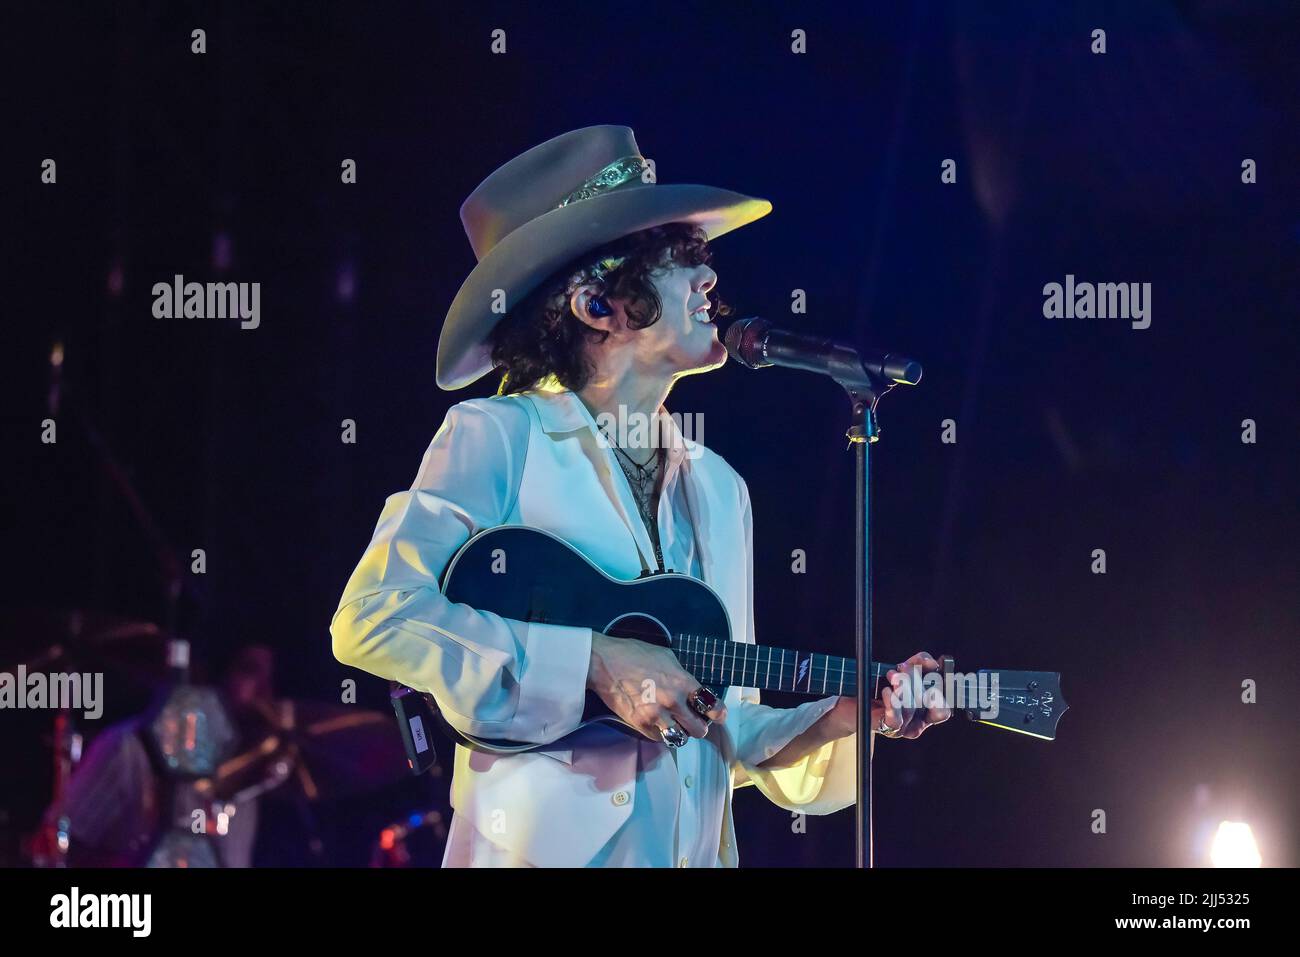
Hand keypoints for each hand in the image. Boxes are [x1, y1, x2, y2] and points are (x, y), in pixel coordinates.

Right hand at [586, 633, 727, 741]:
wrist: (604, 663)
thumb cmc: (634, 654)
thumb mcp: (667, 656)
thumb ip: (682, 675)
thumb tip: (692, 688)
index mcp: (682, 681)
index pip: (711, 705)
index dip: (718, 713)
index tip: (719, 716)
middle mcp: (672, 701)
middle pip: (699, 729)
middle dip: (699, 726)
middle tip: (694, 721)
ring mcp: (655, 715)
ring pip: (680, 738)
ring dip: (680, 733)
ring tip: (675, 725)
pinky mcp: (639, 724)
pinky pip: (659, 738)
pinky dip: (661, 734)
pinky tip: (657, 723)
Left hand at [825, 651, 951, 739]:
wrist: (854, 701)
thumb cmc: (880, 687)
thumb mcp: (903, 671)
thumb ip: (919, 664)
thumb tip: (931, 661)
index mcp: (925, 713)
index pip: (943, 710)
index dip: (940, 690)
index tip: (933, 671)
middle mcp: (917, 724)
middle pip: (927, 703)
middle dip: (916, 680)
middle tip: (903, 666)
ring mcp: (902, 729)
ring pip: (911, 708)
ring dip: (901, 686)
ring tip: (891, 673)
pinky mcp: (886, 728)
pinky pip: (895, 719)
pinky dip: (892, 702)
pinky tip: (886, 690)